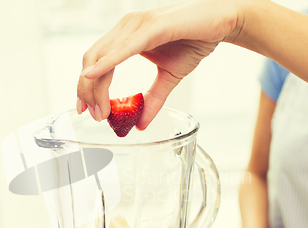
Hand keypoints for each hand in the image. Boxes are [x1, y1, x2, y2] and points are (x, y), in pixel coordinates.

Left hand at [76, 0, 243, 128]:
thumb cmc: (194, 42)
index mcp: (125, 36)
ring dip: (96, 86)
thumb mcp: (169, 78)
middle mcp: (126, 27)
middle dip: (86, 90)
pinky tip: (93, 76)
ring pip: (103, 56)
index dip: (86, 86)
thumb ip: (152, 99)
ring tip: (99, 110)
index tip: (85, 109)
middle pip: (92, 59)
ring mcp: (136, 24)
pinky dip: (107, 63)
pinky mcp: (151, 26)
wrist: (222, 22)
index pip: (95, 61)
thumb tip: (140, 124)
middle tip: (91, 115)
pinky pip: (124, 48)